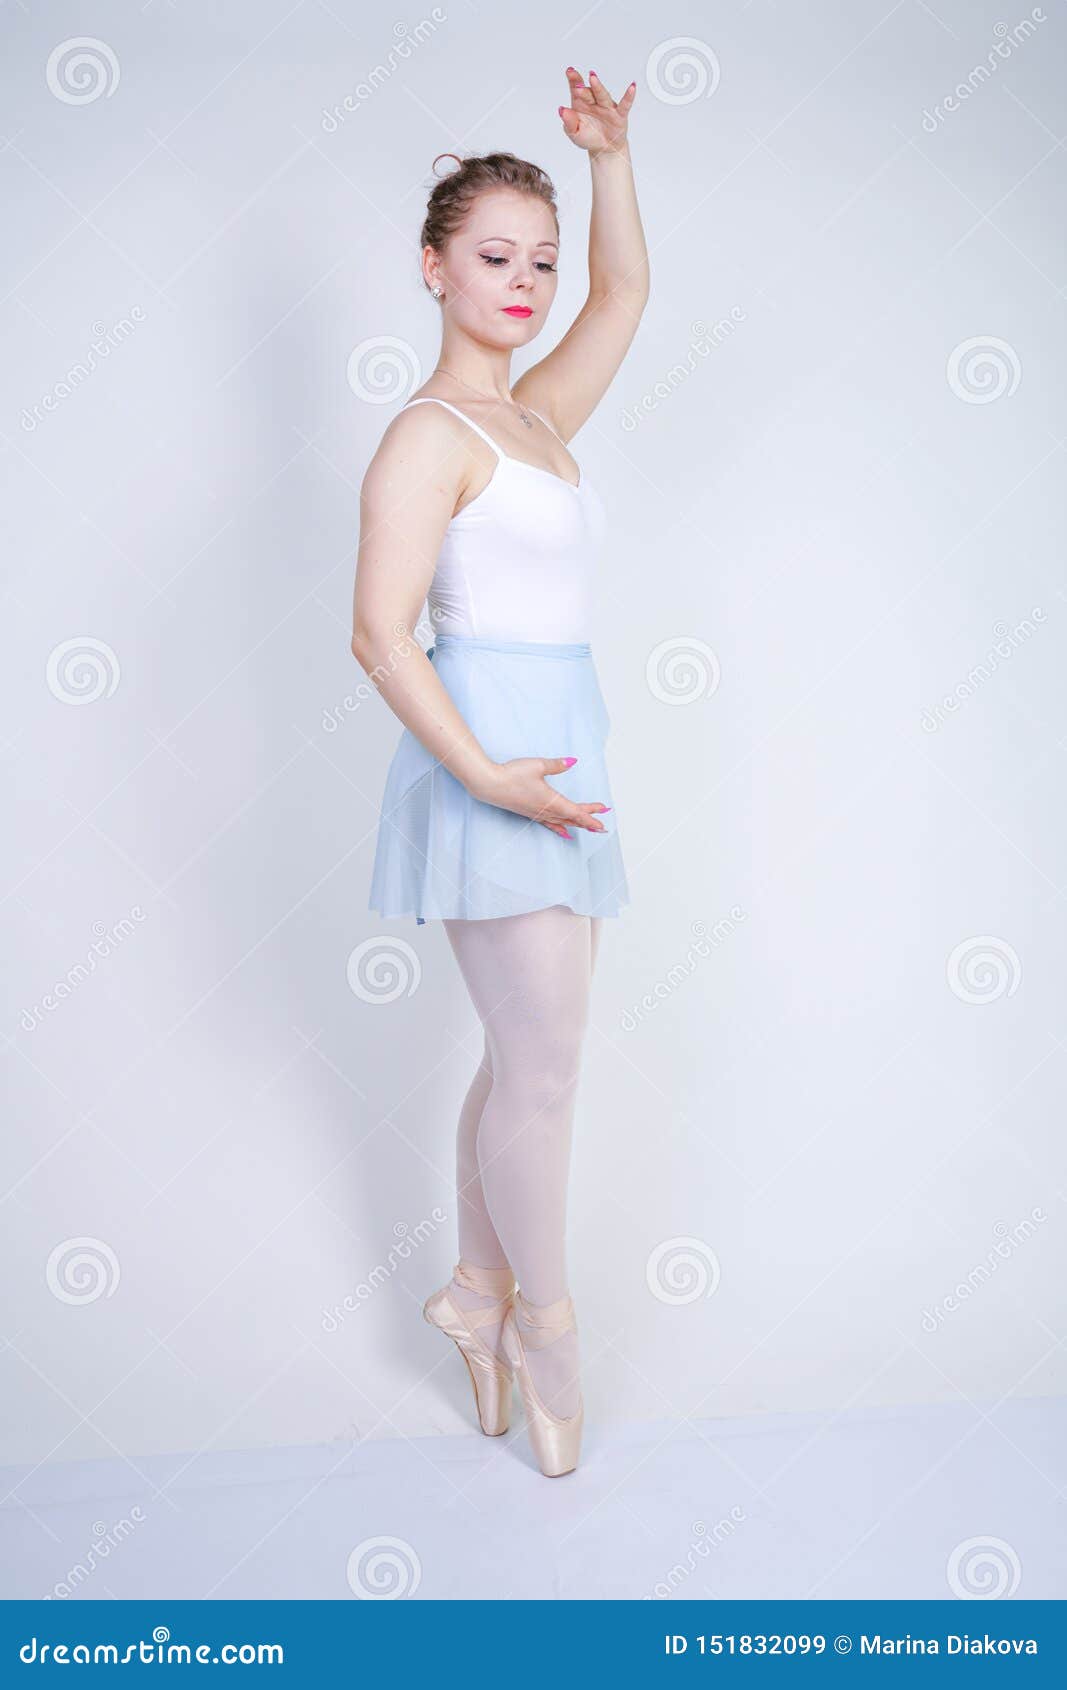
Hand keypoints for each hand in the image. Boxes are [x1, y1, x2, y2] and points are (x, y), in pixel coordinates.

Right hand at [468, 757, 610, 838]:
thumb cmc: (512, 774)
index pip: (576, 811)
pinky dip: (561, 828)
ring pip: (563, 822)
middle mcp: (546, 810)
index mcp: (551, 800)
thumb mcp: (538, 765)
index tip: (604, 818)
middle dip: (589, 821)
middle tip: (603, 825)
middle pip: (572, 818)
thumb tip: (572, 762)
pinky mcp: (530, 813)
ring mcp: (538, 813)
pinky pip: (550, 824)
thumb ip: (557, 765)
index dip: (591, 815)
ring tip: (591, 830)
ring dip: (578, 825)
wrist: (489, 784)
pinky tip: (565, 833)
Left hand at [558, 67, 635, 153]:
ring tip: (592, 78)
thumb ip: (568, 122)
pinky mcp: (619, 115)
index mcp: (581, 104)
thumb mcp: (575, 133)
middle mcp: (594, 102)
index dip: (573, 80)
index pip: (576, 88)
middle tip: (577, 84)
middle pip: (588, 92)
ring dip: (597, 87)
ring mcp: (607, 107)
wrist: (603, 149)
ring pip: (602, 95)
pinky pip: (624, 105)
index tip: (569, 71)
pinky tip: (632, 87)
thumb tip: (562, 110)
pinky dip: (629, 96)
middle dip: (582, 87)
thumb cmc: (589, 137)